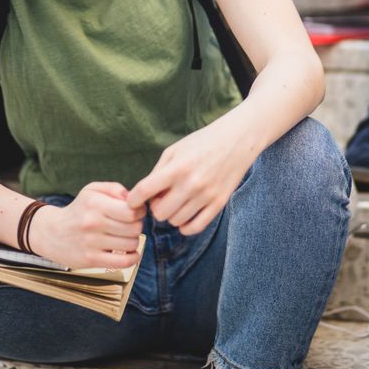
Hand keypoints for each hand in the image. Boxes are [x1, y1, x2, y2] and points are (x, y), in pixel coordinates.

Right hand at [28, 182, 145, 269]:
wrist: (51, 233)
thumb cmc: (78, 210)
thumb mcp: (91, 190)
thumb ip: (114, 188)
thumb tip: (132, 198)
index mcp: (94, 202)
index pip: (131, 211)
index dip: (139, 211)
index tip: (136, 212)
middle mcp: (93, 222)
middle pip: (134, 228)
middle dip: (137, 226)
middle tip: (130, 225)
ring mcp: (92, 242)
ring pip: (131, 244)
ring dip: (133, 241)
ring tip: (125, 237)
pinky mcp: (91, 259)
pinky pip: (124, 262)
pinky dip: (133, 257)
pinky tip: (130, 252)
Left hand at [127, 115, 255, 235]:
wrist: (236, 141)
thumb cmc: (201, 142)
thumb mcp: (174, 150)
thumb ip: (157, 172)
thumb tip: (144, 195)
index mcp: (176, 167)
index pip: (145, 191)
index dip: (133, 199)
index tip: (132, 202)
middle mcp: (190, 184)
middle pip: (160, 212)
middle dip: (156, 207)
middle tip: (161, 198)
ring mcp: (206, 196)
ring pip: (176, 221)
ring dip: (172, 214)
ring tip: (176, 201)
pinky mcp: (219, 204)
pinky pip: (195, 228)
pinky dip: (185, 226)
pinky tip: (184, 216)